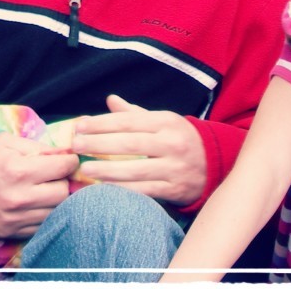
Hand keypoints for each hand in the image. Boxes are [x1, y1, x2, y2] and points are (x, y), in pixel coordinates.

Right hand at [0, 133, 78, 238]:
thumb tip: (66, 152)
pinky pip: (41, 226)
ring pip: (55, 212)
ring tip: (47, 189)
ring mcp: (15, 218)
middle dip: (63, 181)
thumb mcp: (7, 142)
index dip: (70, 161)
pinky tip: (36, 203)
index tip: (68, 160)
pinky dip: (43, 214)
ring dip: (55, 199)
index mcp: (18, 170)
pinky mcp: (11, 232)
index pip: (61, 168)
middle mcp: (19, 197)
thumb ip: (38, 147)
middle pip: (63, 193)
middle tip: (56, 175)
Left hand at [71, 95, 205, 205]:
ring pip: (135, 170)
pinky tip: (104, 188)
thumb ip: (134, 113)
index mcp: (166, 121)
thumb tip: (110, 100)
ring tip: (86, 169)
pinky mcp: (175, 189)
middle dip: (99, 144)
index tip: (79, 126)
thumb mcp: (162, 121)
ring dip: (107, 170)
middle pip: (129, 144)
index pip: (128, 121)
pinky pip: (144, 191)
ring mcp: (174, 168)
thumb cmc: (180, 139)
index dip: (101, 123)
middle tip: (76, 146)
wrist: (215, 164)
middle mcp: (171, 143)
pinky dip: (123, 190)